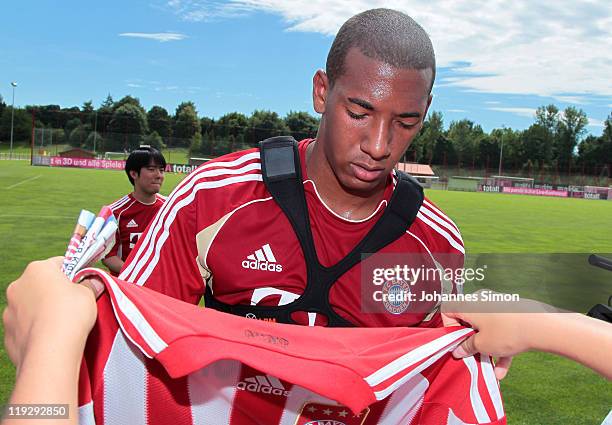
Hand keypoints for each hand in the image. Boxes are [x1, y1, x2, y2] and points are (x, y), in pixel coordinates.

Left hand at [3, 257, 103, 370]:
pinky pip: (25, 327)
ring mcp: (9, 311)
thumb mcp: (89, 293)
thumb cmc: (70, 314)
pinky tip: (50, 338)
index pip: (59, 263)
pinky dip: (36, 330)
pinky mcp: (8, 334)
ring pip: (30, 307)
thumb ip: (90, 285)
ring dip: (43, 311)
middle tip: (75, 303)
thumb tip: (95, 282)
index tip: (83, 283)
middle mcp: (18, 286)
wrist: (50, 351)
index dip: (74, 272)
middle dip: (56, 292)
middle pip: (41, 285)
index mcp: (37, 270)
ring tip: (62, 324)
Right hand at [441, 292, 555, 379]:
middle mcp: (481, 301)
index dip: (449, 328)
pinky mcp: (511, 314)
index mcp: (468, 304)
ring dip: (486, 348)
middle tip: (471, 356)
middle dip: (469, 341)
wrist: (541, 326)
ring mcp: (497, 306)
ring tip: (489, 368)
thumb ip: (467, 347)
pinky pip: (500, 330)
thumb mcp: (482, 344)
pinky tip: (502, 370)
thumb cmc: (506, 332)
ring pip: (486, 328)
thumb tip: (458, 351)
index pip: (448, 310)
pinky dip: (500, 347)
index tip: (457, 343)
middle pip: (468, 321)